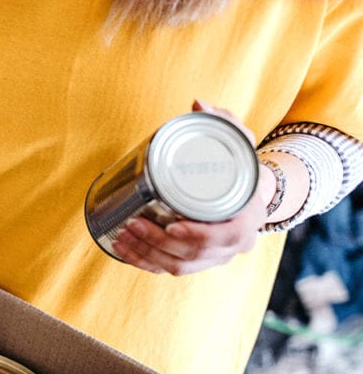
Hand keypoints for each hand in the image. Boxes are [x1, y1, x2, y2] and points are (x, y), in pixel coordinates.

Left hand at [111, 100, 273, 274]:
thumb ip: (223, 121)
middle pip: (194, 254)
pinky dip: (145, 263)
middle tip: (133, 224)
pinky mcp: (197, 263)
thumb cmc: (242, 168)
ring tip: (123, 236)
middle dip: (158, 243)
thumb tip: (198, 103)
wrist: (250, 195)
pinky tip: (125, 250)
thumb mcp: (239, 142)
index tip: (171, 225)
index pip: (224, 236)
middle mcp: (233, 245)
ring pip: (178, 266)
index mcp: (247, 218)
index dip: (196, 235)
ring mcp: (215, 257)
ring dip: (147, 254)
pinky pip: (169, 269)